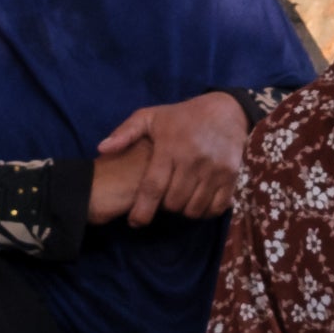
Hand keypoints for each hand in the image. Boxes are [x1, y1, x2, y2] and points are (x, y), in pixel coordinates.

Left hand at [97, 93, 249, 224]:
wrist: (225, 111)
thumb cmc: (182, 117)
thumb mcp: (150, 117)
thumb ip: (125, 133)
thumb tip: (102, 149)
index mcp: (170, 147)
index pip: (152, 187)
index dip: (142, 210)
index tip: (135, 222)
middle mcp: (193, 160)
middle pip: (173, 203)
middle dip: (164, 208)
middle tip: (162, 201)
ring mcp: (214, 169)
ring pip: (194, 208)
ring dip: (184, 210)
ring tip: (179, 200)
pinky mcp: (231, 176)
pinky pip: (215, 207)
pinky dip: (205, 211)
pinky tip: (197, 201)